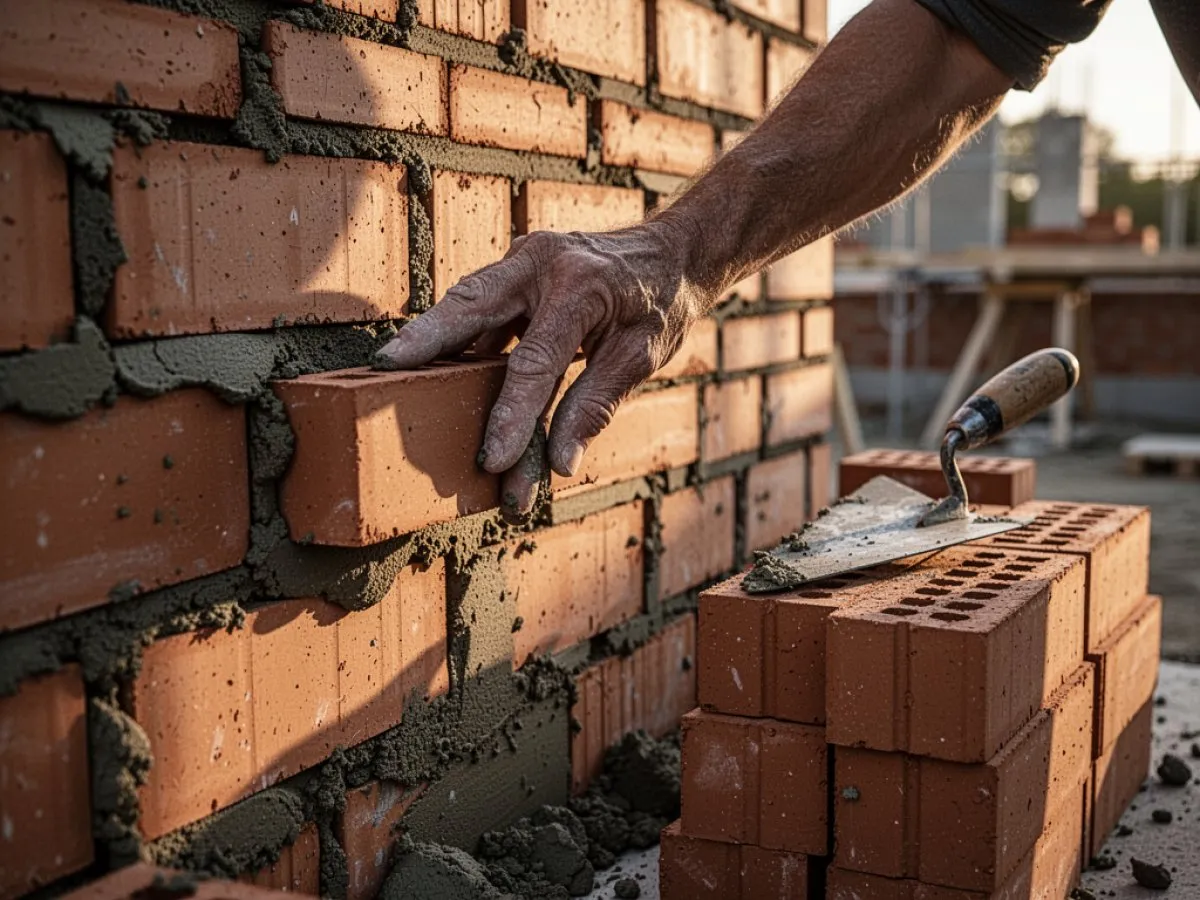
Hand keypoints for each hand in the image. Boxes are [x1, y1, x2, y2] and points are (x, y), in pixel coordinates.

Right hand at [374, 223, 707, 521]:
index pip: (534, 361)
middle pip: (472, 305)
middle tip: (385, 370)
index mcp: (580, 285)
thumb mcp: (642, 356)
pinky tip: (432, 367)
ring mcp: (523, 259)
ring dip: (431, 338)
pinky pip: (477, 304)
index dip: (511, 414)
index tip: (491, 459)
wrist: (672, 251)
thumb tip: (559, 463)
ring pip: (465, 300)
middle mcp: (542, 262)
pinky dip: (455, 335)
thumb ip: (595, 405)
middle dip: (426, 340)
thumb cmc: (660, 304)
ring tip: (391, 371)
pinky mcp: (514, 268)